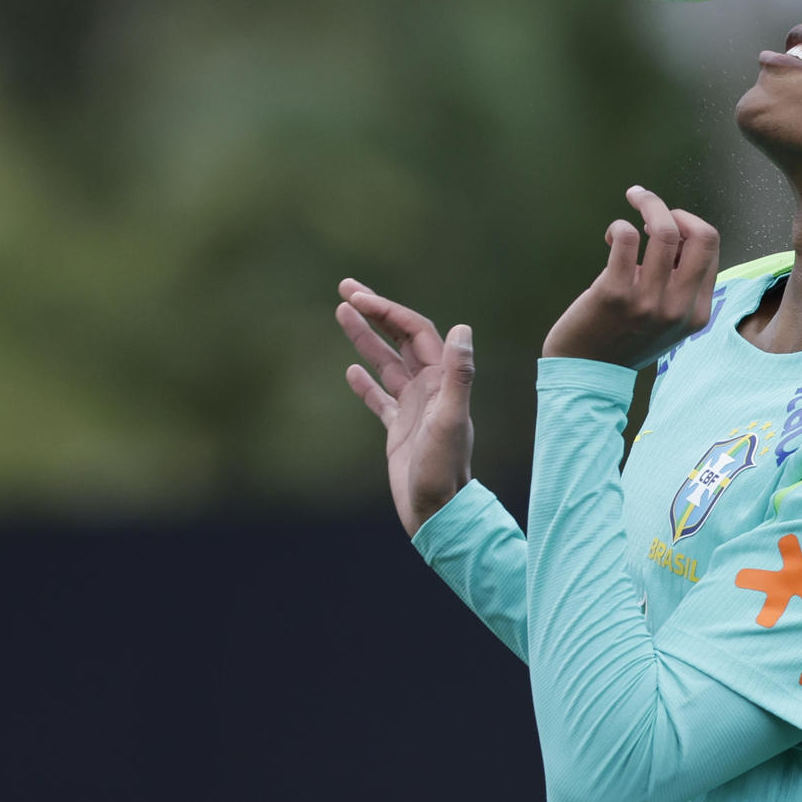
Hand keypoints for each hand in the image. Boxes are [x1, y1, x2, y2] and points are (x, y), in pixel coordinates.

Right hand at [336, 279, 474, 536]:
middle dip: (375, 312)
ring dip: (366, 338)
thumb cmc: (444, 469)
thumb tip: (462, 328)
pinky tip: (350, 370)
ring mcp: (413, 407)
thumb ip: (458, 376)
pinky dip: (366, 382)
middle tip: (345, 289)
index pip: (415, 331)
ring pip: (387, 362)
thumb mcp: (450, 420)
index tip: (358, 297)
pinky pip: (380, 397)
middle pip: (401, 338)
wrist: (438, 512)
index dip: (388, 311)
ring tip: (339, 312)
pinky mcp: (399, 429)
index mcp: (443, 379)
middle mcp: (430, 387)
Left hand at [542, 185, 721, 370]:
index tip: (666, 223)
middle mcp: (678, 307)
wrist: (586, 372)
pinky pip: (626, 238)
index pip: (710, 248)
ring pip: (664, 231)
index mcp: (697, 312)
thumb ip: (680, 285)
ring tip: (632, 203)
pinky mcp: (614, 294)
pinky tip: (612, 237)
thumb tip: (674, 232)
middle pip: (700, 236)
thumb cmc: (624, 338)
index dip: (688, 225)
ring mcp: (647, 301)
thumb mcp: (669, 321)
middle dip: (673, 209)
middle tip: (648, 203)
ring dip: (647, 204)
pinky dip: (619, 226)